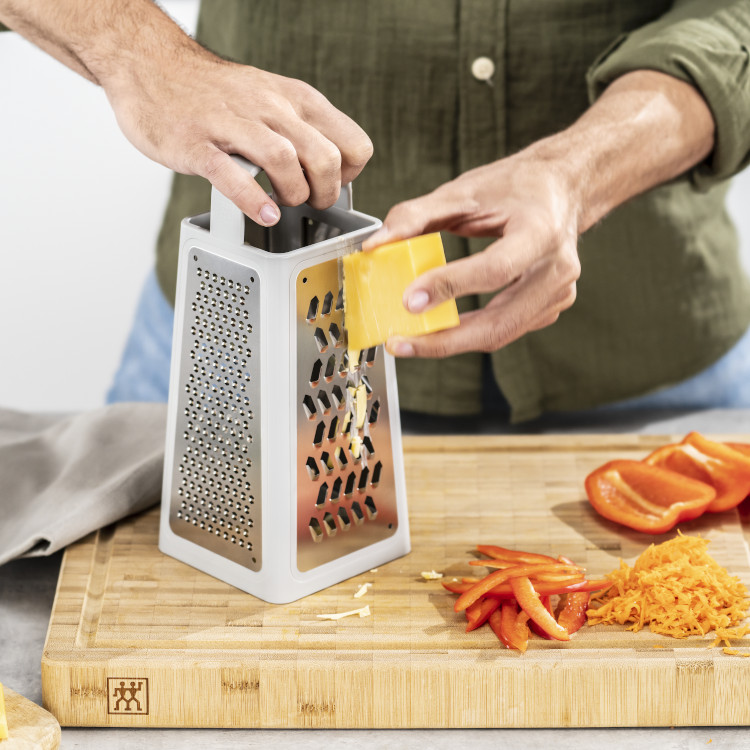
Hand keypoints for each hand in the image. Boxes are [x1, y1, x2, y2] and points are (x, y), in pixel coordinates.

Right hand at [104, 53, 372, 226]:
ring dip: (292, 194)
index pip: (353, 144)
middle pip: (325, 157)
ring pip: (285, 161)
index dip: (349, 175)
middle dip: (324, 193)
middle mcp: (270, 109)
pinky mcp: (198, 145)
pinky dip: (252, 200)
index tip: (332, 185)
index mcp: (296, 100)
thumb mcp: (273, 98)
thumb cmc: (214, 93)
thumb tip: (331, 164)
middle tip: (307, 202)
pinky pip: (231, 175)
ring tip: (281, 204)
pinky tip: (262, 213)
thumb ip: (302, 128)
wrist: (151, 64)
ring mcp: (233, 125)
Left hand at [362, 70, 714, 358]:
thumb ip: (416, 215)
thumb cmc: (517, 185)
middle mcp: (557, 267)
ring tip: (412, 340)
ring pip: (501, 334)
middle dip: (445, 340)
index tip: (410, 299)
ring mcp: (558, 293)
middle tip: (402, 342)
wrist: (564, 188)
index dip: (450, 287)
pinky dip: (471, 334)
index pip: (494, 269)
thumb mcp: (464, 190)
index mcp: (540, 230)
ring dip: (453, 342)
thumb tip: (376, 244)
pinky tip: (442, 330)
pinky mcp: (550, 308)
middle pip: (499, 322)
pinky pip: (506, 330)